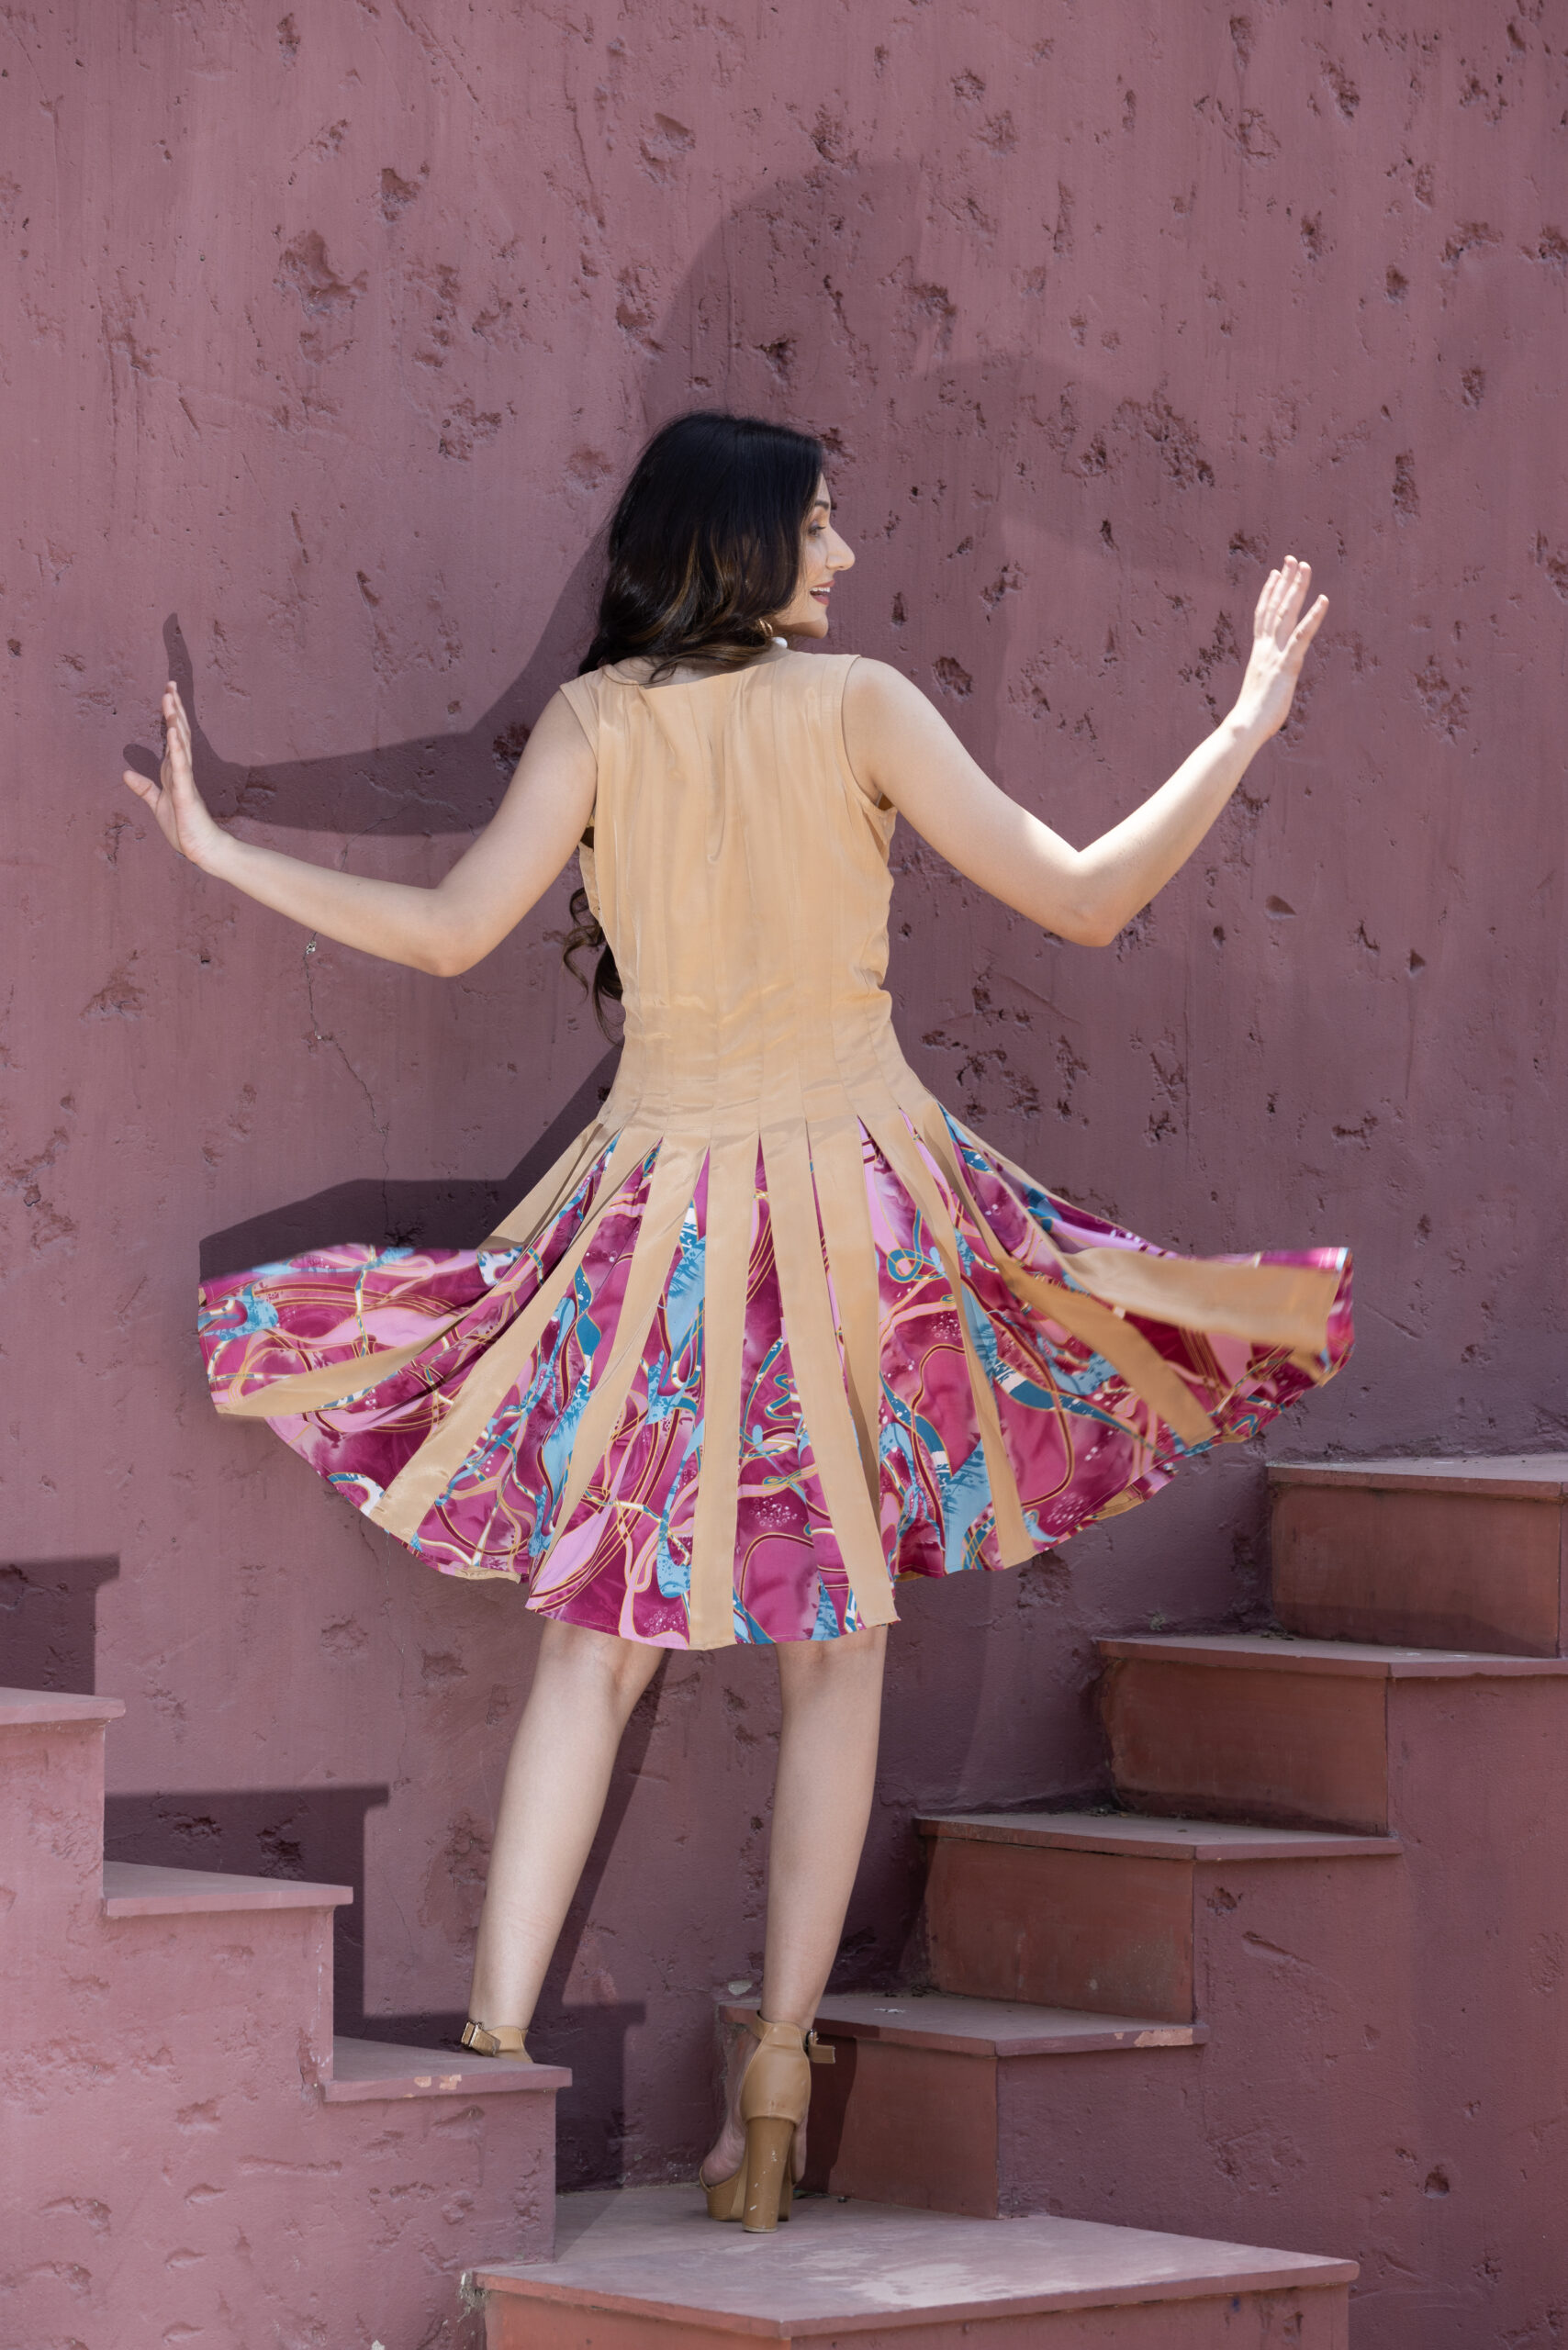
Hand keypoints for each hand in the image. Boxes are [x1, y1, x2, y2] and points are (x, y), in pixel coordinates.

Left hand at [121, 683, 224, 866]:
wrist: (201, 849)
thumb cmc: (184, 827)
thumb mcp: (156, 803)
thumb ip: (143, 787)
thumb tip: (125, 773)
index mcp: (174, 771)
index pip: (172, 736)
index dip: (170, 715)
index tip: (168, 692)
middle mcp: (182, 770)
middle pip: (179, 733)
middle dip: (174, 708)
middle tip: (170, 684)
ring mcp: (185, 779)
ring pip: (180, 744)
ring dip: (175, 721)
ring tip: (170, 698)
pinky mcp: (185, 792)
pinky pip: (180, 767)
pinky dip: (177, 749)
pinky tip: (173, 732)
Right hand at [1229, 557, 1328, 742]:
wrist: (1245, 726)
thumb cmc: (1252, 717)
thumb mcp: (1261, 691)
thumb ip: (1267, 680)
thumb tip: (1270, 684)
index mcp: (1260, 653)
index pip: (1264, 616)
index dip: (1270, 593)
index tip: (1275, 574)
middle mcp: (1265, 648)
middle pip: (1275, 607)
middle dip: (1285, 582)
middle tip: (1292, 559)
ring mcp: (1276, 654)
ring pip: (1286, 613)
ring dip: (1297, 588)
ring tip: (1304, 566)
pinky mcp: (1287, 664)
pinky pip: (1302, 635)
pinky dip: (1314, 616)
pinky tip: (1324, 599)